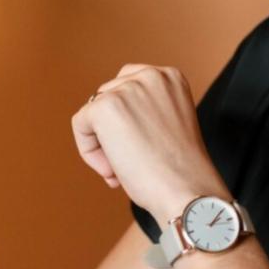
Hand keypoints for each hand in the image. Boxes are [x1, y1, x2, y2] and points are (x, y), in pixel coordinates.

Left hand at [72, 64, 230, 222]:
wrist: (187, 192)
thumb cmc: (180, 171)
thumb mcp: (167, 126)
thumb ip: (143, 113)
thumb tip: (107, 122)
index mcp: (170, 78)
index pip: (128, 85)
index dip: (126, 120)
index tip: (139, 147)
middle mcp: (150, 76)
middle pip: (107, 96)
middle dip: (112, 131)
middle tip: (129, 164)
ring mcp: (128, 89)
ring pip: (93, 112)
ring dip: (102, 143)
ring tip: (121, 170)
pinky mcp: (106, 107)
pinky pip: (80, 124)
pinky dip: (89, 151)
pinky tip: (112, 171)